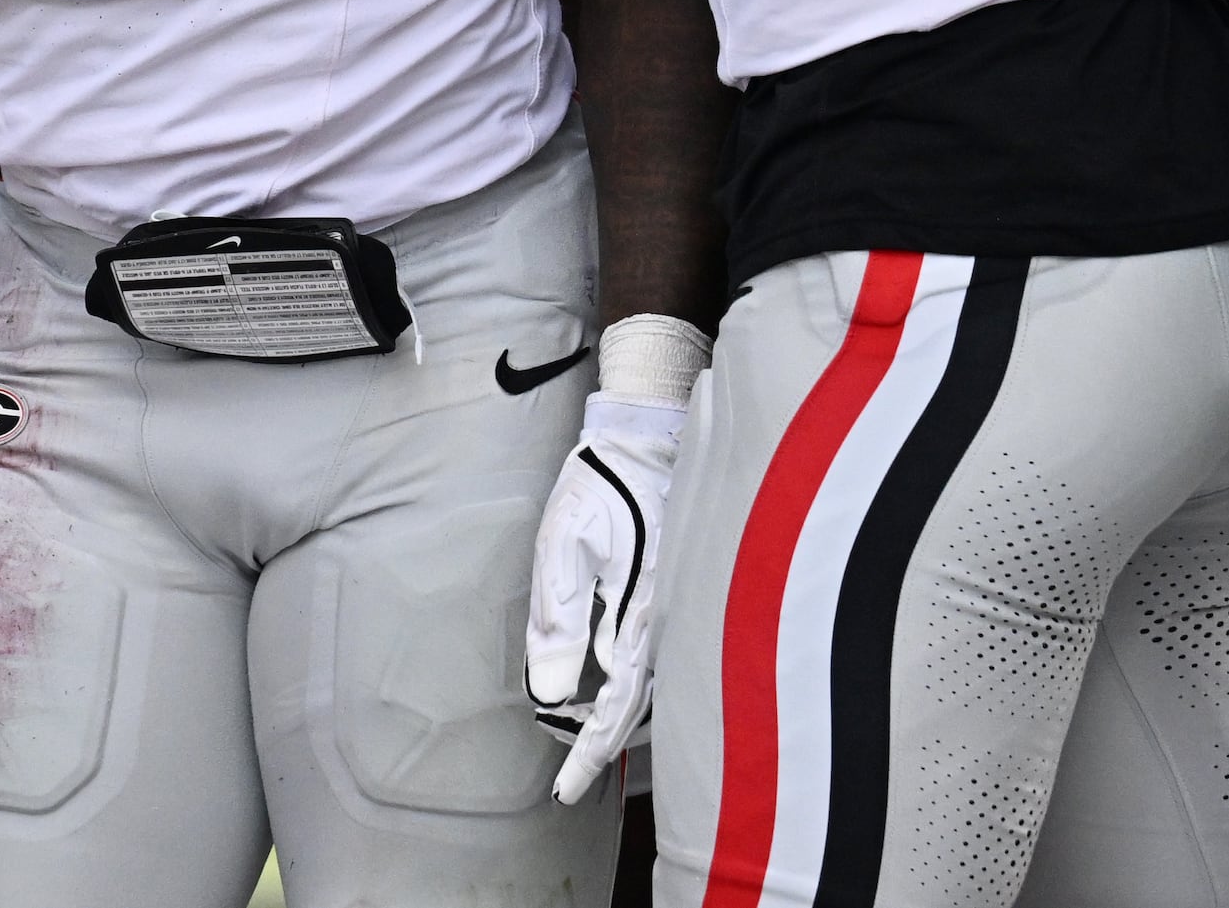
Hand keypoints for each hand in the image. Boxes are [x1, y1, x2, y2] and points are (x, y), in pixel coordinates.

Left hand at [525, 391, 685, 803]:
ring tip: (581, 742)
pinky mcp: (671, 597)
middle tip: (568, 779)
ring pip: (650, 687)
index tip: (565, 790)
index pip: (616, 706)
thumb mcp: (565, 541)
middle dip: (602, 744)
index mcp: (641, 615)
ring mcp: (674, 610)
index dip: (590, 752)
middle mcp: (665, 622)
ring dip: (618, 718)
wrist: (646, 437)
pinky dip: (632, 687)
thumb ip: (557, 617)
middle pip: (637, 707)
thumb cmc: (600, 484)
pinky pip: (656, 659)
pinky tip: (610, 691)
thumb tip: (554, 692)